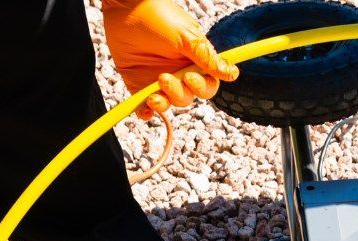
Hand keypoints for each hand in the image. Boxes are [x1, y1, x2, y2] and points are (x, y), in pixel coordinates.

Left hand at [103, 0, 237, 118]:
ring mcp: (159, 81)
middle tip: (165, 78)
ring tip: (154, 89)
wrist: (125, 9)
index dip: (203, 87)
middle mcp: (179, 73)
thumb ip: (207, 58)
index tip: (191, 78)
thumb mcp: (186, 36)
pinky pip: (145, 107)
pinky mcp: (139, 85)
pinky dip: (146, 113)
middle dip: (180, 94)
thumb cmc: (158, 17)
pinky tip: (145, 108)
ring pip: (170, 103)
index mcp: (195, 61)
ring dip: (164, 102)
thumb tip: (232, 73)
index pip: (208, 84)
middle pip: (190, 97)